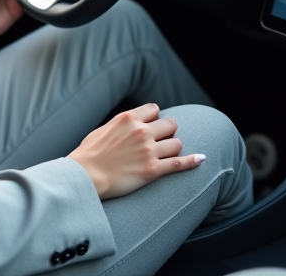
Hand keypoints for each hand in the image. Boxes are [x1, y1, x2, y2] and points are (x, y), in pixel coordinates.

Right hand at [68, 104, 204, 199]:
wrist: (85, 176)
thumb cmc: (88, 155)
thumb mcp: (102, 129)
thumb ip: (120, 124)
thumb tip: (128, 124)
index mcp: (128, 118)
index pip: (154, 109)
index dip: (155, 118)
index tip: (152, 126)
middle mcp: (141, 131)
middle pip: (170, 124)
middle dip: (167, 132)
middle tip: (162, 141)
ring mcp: (149, 151)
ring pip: (176, 143)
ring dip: (173, 148)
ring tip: (166, 155)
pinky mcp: (153, 170)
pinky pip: (179, 163)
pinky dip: (192, 161)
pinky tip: (201, 159)